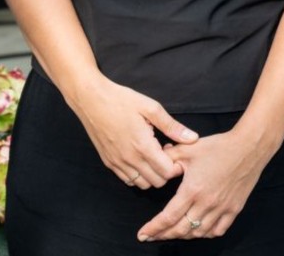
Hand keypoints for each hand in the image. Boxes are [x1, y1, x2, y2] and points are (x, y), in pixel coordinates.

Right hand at [69, 76, 197, 188]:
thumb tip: (192, 138)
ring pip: (142, 184)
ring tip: (154, 155)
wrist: (91, 100)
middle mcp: (129, 159)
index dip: (176, 165)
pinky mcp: (108, 163)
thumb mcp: (151, 108)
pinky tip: (140, 157)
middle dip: (166, 171)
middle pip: (157, 182)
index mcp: (143, 146)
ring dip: (152, 174)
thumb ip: (172, 126)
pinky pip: (127, 180)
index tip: (175, 150)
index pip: (167, 172)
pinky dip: (138, 174)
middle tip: (166, 152)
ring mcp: (117, 163)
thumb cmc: (122, 100)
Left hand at [136, 129, 269, 240]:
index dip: (153, 228)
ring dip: (183, 235)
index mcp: (192, 190)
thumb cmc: (219, 146)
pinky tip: (199, 230)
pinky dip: (206, 233)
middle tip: (153, 236)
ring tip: (173, 233)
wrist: (249, 146)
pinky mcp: (234, 209)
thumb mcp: (189, 149)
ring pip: (198, 233)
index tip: (143, 234)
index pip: (168, 217)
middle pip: (180, 229)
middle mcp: (206, 203)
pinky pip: (218, 230)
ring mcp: (222, 208)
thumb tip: (156, 162)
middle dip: (163, 235)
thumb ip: (169, 157)